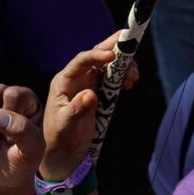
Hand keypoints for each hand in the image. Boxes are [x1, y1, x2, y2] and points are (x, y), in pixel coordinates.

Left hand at [41, 32, 139, 180]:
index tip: (112, 56)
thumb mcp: (65, 125)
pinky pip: (113, 79)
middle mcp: (76, 78)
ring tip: (135, 76)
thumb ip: (76, 109)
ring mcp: (87, 84)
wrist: (63, 152)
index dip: (96, 55)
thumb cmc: (59, 138)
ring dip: (123, 66)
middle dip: (114, 48)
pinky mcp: (98, 93)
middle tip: (132, 42)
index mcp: (64, 81)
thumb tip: (91, 94)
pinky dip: (124, 77)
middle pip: (96, 56)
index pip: (81, 61)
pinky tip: (131, 83)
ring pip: (108, 66)